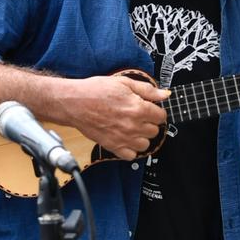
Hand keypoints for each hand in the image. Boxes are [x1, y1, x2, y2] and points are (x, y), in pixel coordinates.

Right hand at [54, 74, 168, 160]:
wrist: (74, 103)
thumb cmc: (95, 91)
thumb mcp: (124, 83)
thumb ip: (147, 90)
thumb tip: (164, 94)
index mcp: (138, 108)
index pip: (161, 116)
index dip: (156, 111)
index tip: (150, 109)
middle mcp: (133, 125)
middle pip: (155, 131)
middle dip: (149, 123)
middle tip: (139, 117)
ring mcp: (123, 138)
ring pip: (145, 145)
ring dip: (142, 137)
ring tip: (133, 128)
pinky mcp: (113, 147)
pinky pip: (131, 156)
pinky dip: (130, 149)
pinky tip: (125, 139)